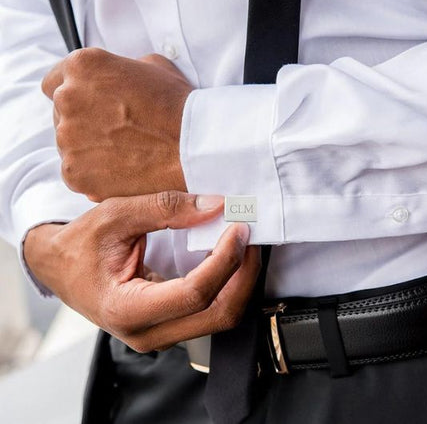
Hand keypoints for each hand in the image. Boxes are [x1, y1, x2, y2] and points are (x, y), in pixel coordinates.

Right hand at [24, 192, 259, 351]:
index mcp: (127, 309)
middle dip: (243, 275)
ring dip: (239, 281)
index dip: (225, 260)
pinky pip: (209, 312)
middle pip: (217, 314)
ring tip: (242, 245)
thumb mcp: (116, 215)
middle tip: (250, 238)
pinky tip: (228, 260)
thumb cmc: (80, 244)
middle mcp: (146, 333)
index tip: (239, 229)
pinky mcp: (168, 327)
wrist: (61, 268)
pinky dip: (226, 286)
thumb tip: (215, 205)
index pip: (195, 294)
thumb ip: (166, 209)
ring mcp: (159, 335)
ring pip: (218, 317)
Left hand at [41, 48, 192, 201]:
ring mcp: (68, 139)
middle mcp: (67, 99)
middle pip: (60, 115)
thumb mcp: (153, 66)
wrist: (194, 147)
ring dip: (89, 149)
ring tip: (125, 154)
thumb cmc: (179, 107)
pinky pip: (77, 173)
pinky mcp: (75, 173)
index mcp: (83, 67)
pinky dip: (95, 175)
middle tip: (118, 133)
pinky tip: (122, 171)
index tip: (92, 108)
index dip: (77, 96)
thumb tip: (116, 80)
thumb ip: (121, 69)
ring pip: (69, 146)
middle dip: (84, 123)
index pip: (54, 82)